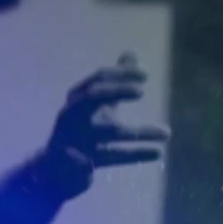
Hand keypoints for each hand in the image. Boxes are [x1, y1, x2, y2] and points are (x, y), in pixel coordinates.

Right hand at [43, 53, 169, 187]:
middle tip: (142, 91)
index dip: (121, 74)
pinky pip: (116, 157)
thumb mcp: (96, 104)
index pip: (98, 78)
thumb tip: (130, 54)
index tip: (145, 75)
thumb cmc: (80, 130)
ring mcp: (77, 140)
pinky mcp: (85, 164)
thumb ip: (114, 81)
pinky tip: (157, 153)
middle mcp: (73, 116)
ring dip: (142, 132)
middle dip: (117, 90)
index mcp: (77, 98)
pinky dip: (137, 155)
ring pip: (113, 132)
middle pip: (94, 97)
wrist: (54, 170)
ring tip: (168, 133)